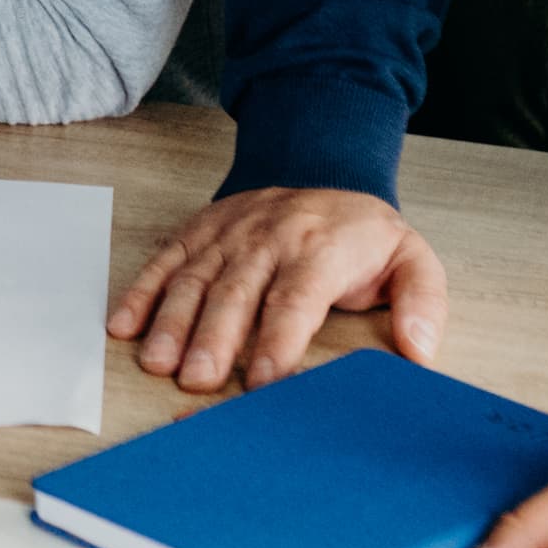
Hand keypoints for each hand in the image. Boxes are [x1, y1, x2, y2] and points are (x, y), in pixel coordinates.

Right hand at [106, 186, 447, 391]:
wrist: (323, 166)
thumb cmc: (363, 234)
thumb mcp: (412, 258)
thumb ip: (423, 302)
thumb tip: (419, 350)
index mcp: (320, 248)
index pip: (295, 298)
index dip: (277, 340)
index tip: (263, 381)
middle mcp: (268, 236)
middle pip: (236, 291)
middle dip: (213, 337)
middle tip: (195, 379)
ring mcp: (228, 232)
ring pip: (195, 277)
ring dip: (172, 320)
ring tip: (157, 361)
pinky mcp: (200, 230)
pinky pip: (166, 260)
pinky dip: (142, 291)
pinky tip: (124, 324)